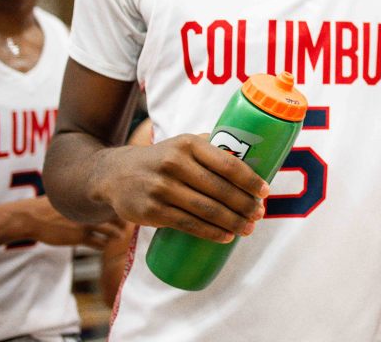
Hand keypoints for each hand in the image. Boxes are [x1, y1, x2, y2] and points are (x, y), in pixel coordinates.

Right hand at [20, 196, 123, 248]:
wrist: (33, 217)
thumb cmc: (49, 205)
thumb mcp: (68, 194)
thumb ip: (82, 195)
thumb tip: (90, 189)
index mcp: (91, 198)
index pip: (115, 202)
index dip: (123, 207)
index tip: (128, 210)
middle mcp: (92, 211)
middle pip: (118, 217)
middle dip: (124, 223)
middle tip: (127, 226)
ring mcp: (87, 224)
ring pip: (111, 232)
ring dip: (117, 235)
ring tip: (119, 236)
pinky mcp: (79, 238)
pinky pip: (98, 244)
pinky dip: (103, 245)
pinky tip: (103, 244)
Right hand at [91, 133, 267, 242]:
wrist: (115, 174)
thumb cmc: (162, 159)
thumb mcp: (183, 144)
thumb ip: (213, 147)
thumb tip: (255, 155)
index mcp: (188, 144)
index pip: (227, 164)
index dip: (250, 180)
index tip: (266, 191)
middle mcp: (174, 164)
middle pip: (220, 190)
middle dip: (245, 205)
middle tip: (260, 214)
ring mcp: (161, 189)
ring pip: (206, 210)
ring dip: (232, 222)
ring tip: (248, 228)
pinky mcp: (151, 211)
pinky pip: (188, 225)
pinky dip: (211, 233)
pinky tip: (226, 237)